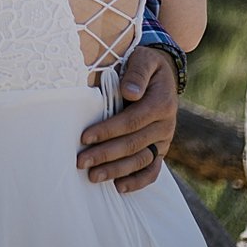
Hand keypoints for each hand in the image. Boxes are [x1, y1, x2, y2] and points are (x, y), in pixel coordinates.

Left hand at [76, 46, 178, 192]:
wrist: (163, 73)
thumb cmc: (146, 64)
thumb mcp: (143, 59)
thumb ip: (137, 73)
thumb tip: (129, 92)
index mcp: (161, 103)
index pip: (131, 121)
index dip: (108, 131)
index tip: (85, 137)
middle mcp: (165, 124)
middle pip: (133, 144)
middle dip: (106, 155)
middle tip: (81, 162)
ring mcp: (164, 139)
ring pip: (141, 160)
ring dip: (117, 171)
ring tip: (93, 177)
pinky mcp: (160, 148)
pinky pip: (153, 169)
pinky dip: (138, 181)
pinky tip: (119, 187)